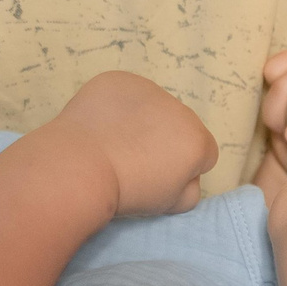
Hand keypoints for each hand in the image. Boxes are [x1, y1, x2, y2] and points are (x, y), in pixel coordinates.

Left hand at [56, 71, 218, 216]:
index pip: (205, 153)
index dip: (184, 168)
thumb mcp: (171, 205)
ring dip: (143, 120)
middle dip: (165, 140)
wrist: (81, 165)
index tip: (160, 177)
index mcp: (197, 140)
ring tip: (115, 141)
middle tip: (135, 160)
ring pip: (154, 106)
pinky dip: (117, 106)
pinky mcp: (119, 80)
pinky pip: (125, 94)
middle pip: (180, 126)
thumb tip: (187, 178)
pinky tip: (101, 124)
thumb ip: (191, 191)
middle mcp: (180, 109)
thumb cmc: (128, 190)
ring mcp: (148, 89)